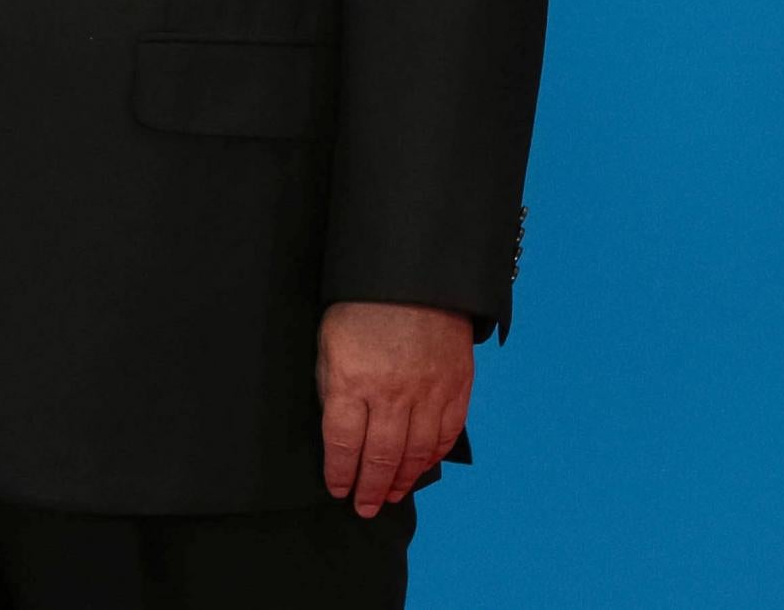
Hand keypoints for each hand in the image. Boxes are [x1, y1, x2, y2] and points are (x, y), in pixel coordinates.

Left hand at [317, 301, 472, 516]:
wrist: (414, 276)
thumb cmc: (361, 306)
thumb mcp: (328, 342)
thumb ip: (331, 386)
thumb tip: (336, 428)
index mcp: (351, 380)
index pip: (341, 442)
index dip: (339, 471)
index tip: (337, 488)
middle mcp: (391, 393)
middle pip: (379, 456)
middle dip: (370, 488)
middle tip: (364, 507)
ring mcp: (427, 393)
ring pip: (415, 453)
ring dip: (402, 480)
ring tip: (391, 496)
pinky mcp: (455, 388)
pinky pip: (445, 434)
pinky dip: (432, 456)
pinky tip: (421, 467)